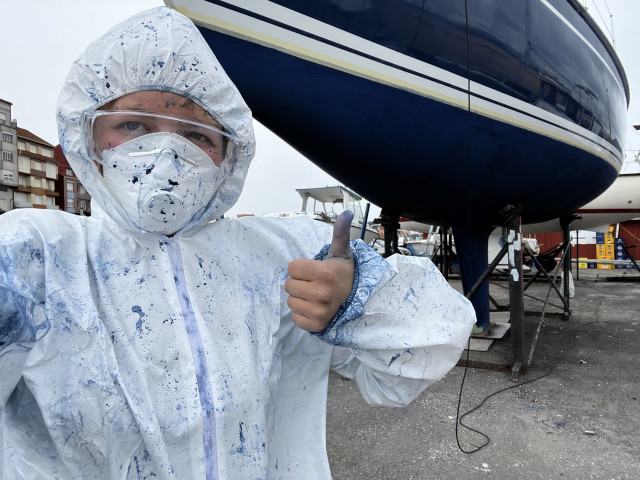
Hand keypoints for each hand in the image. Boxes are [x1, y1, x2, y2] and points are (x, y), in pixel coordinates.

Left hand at [285, 211, 355, 331]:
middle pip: (289, 285)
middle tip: (315, 284)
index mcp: (324, 273)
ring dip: (300, 299)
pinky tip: (315, 309)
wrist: (361, 302)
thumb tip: (346, 213)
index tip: (315, 271)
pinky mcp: (316, 325)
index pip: (292, 267)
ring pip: (291, 301)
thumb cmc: (346, 276)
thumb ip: (339, 233)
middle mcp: (321, 293)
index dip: (302, 268)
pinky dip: (303, 314)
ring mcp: (318, 311)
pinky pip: (295, 318)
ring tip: (316, 297)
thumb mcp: (342, 254)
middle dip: (300, 283)